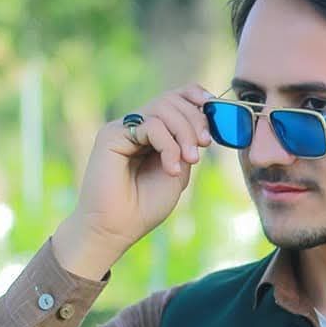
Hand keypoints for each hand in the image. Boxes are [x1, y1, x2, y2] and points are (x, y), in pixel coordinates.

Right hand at [52, 83, 214, 278]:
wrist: (115, 229)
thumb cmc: (144, 207)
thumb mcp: (178, 173)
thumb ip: (186, 146)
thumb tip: (203, 123)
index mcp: (152, 134)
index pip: (174, 100)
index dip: (195, 97)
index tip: (214, 107)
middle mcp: (135, 127)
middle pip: (171, 100)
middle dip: (195, 119)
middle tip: (204, 145)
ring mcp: (122, 129)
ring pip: (162, 108)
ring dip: (184, 131)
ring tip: (191, 160)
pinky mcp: (111, 135)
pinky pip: (150, 125)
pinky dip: (169, 145)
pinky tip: (171, 169)